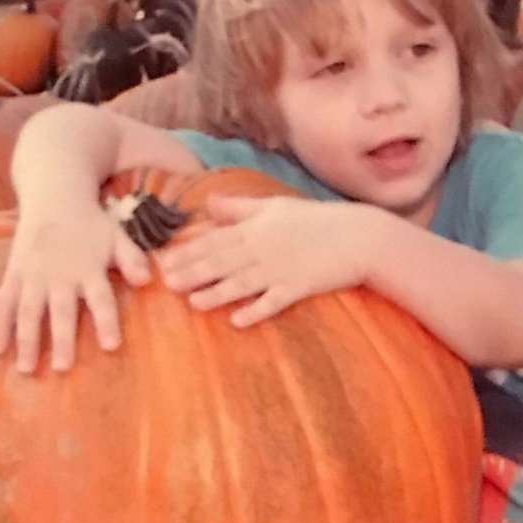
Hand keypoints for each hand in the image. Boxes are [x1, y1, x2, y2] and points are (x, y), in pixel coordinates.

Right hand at [0, 203, 151, 372]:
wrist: (54, 197)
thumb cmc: (91, 224)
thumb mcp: (117, 237)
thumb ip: (132, 259)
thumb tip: (148, 280)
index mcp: (88, 269)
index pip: (101, 299)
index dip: (107, 322)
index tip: (112, 346)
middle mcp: (60, 275)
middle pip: (61, 311)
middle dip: (62, 340)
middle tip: (63, 368)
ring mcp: (33, 276)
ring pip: (28, 312)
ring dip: (26, 340)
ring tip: (25, 369)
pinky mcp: (14, 275)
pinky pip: (5, 303)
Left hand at [157, 194, 366, 326]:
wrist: (358, 235)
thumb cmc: (315, 219)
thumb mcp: (275, 206)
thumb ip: (239, 207)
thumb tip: (208, 202)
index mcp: (255, 229)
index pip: (215, 240)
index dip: (188, 251)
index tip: (164, 261)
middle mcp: (263, 249)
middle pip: (222, 262)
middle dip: (193, 273)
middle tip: (167, 284)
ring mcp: (281, 269)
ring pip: (243, 283)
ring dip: (217, 293)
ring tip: (194, 303)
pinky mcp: (299, 287)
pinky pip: (274, 301)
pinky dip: (256, 311)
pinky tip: (238, 321)